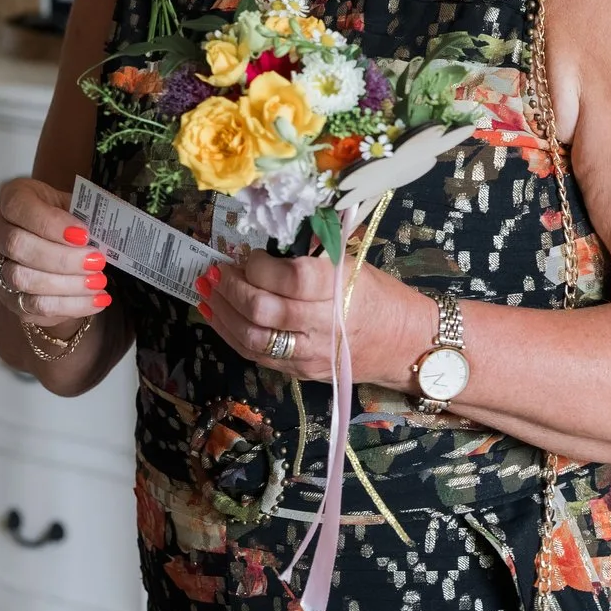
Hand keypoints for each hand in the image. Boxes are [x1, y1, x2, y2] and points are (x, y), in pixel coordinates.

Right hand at [0, 178, 111, 327]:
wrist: (53, 245)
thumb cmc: (64, 220)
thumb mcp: (73, 205)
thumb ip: (86, 212)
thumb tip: (110, 227)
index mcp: (12, 200)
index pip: (21, 209)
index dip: (52, 224)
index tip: (84, 235)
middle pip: (19, 247)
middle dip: (62, 258)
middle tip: (97, 261)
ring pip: (24, 280)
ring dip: (67, 284)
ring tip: (99, 282)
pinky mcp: (11, 298)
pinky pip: (36, 306)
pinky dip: (71, 306)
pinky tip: (96, 300)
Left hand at [198, 251, 426, 385]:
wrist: (404, 344)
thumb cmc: (375, 295)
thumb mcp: (348, 263)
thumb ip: (307, 254)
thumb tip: (263, 238)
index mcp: (339, 291)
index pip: (290, 279)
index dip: (260, 265)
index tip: (249, 254)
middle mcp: (323, 326)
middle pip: (264, 310)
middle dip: (231, 287)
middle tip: (217, 269)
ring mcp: (311, 354)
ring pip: (253, 338)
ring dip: (221, 311)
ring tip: (206, 289)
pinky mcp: (300, 371)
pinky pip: (256, 355)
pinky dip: (229, 333)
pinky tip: (214, 313)